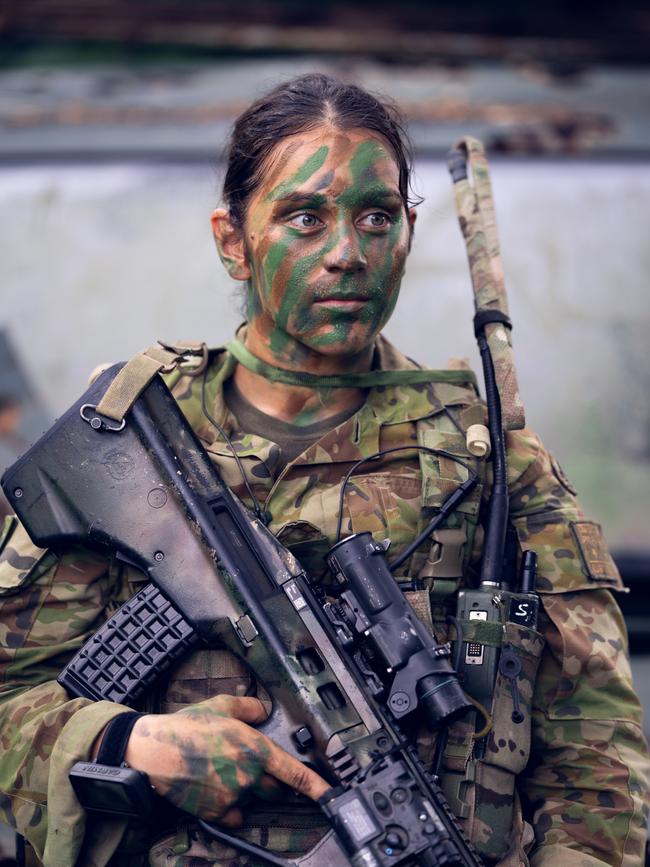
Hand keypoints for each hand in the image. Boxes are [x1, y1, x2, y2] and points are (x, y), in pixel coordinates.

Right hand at [123, 694, 328, 824]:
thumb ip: (250, 706)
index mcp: (255, 749)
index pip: (295, 773)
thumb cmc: (187, 726)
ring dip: (249, 791)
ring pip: (253, 800)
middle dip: (270, 780)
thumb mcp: (222, 704)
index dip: (317, 786)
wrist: (154, 752)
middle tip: (249, 765)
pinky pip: (235, 816)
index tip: (332, 795)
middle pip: (276, 789)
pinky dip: (231, 808)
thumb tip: (263, 709)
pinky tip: (217, 790)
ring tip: (225, 772)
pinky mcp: (216, 812)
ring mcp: (233, 797)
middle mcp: (249, 776)